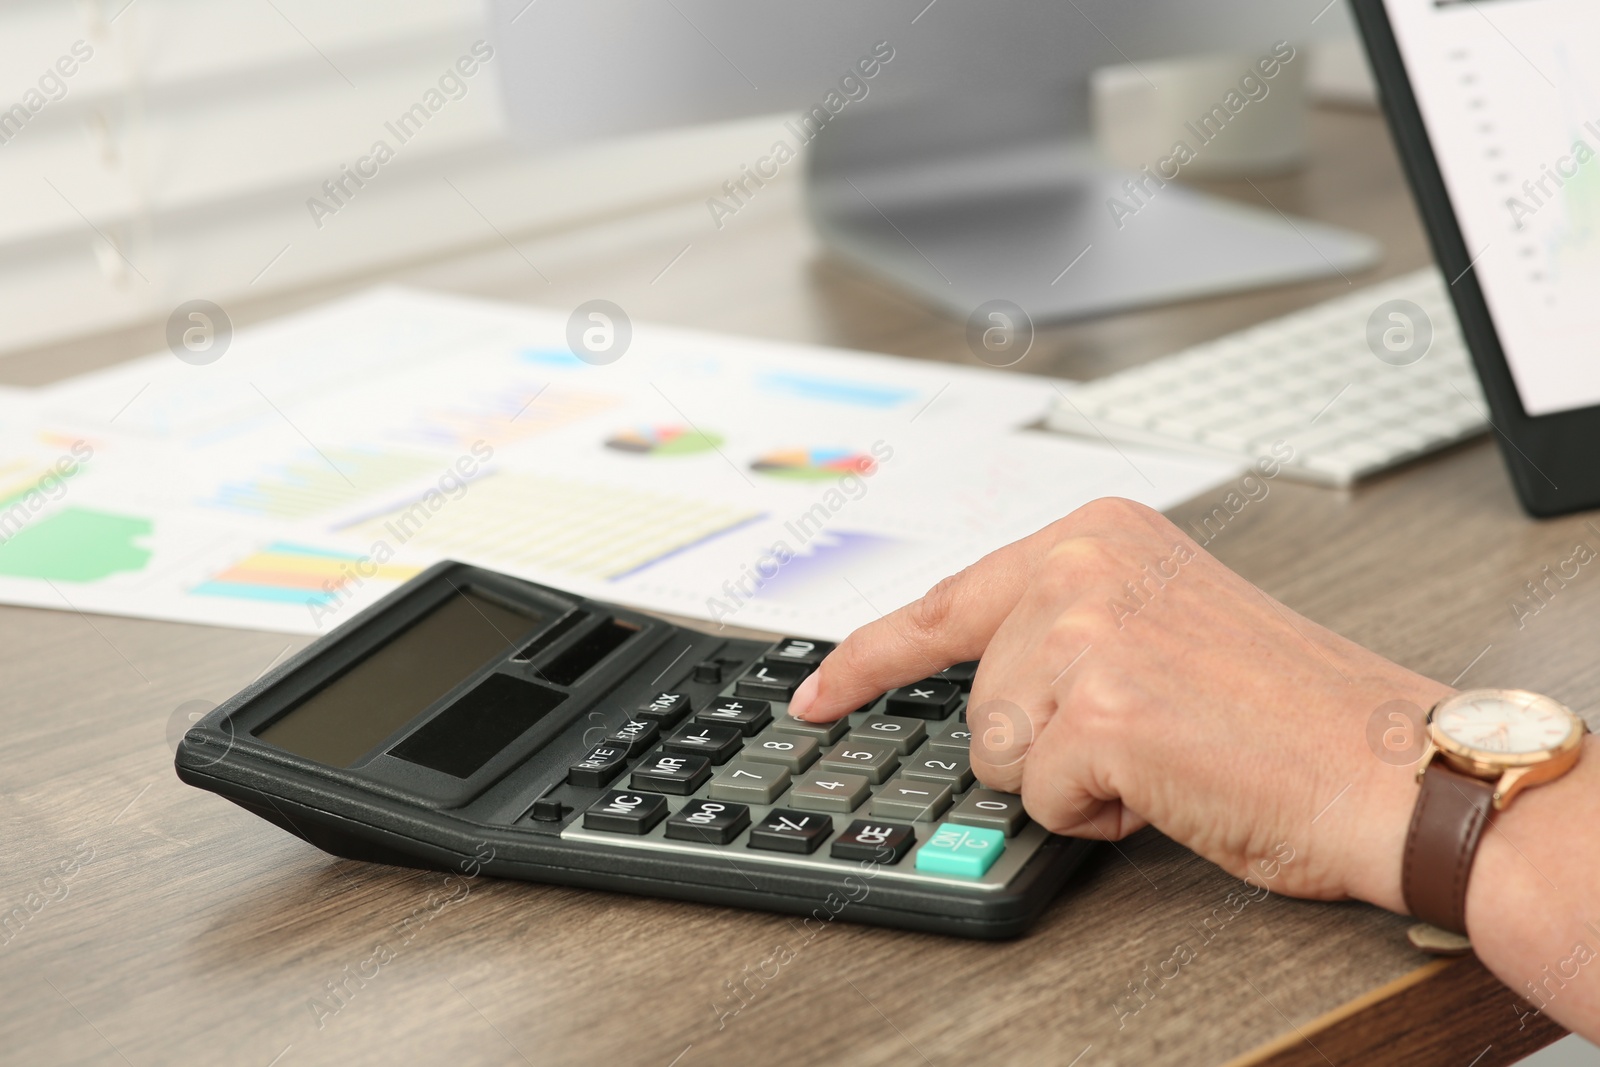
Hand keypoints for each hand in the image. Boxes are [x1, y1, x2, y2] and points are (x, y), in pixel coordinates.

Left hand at [787, 498, 1450, 909]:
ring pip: (999, 751)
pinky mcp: (1096, 711)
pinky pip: (1041, 797)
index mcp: (1096, 532)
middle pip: (977, 695)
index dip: (869, 658)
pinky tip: (1172, 780)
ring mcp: (1081, 633)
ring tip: (1168, 750)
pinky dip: (1101, 813)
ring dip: (1074, 777)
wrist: (1390, 763)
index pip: (944, 601)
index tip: (818, 691)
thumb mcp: (1164, 622)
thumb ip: (1065, 627)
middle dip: (1045, 739)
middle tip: (1150, 732)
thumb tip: (983, 688)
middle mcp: (1079, 565)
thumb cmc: (1292, 709)